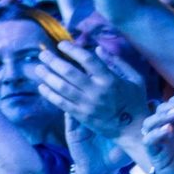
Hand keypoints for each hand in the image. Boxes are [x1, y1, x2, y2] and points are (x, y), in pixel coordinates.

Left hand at [33, 40, 149, 142]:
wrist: (132, 129)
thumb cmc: (135, 100)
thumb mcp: (134, 78)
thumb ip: (117, 62)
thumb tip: (97, 48)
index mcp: (110, 79)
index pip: (87, 60)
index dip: (73, 50)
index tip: (62, 44)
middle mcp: (97, 91)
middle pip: (69, 72)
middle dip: (53, 61)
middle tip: (42, 54)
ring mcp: (87, 104)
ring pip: (62, 88)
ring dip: (47, 76)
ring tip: (38, 68)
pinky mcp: (81, 116)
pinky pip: (61, 103)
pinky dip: (49, 94)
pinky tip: (41, 87)